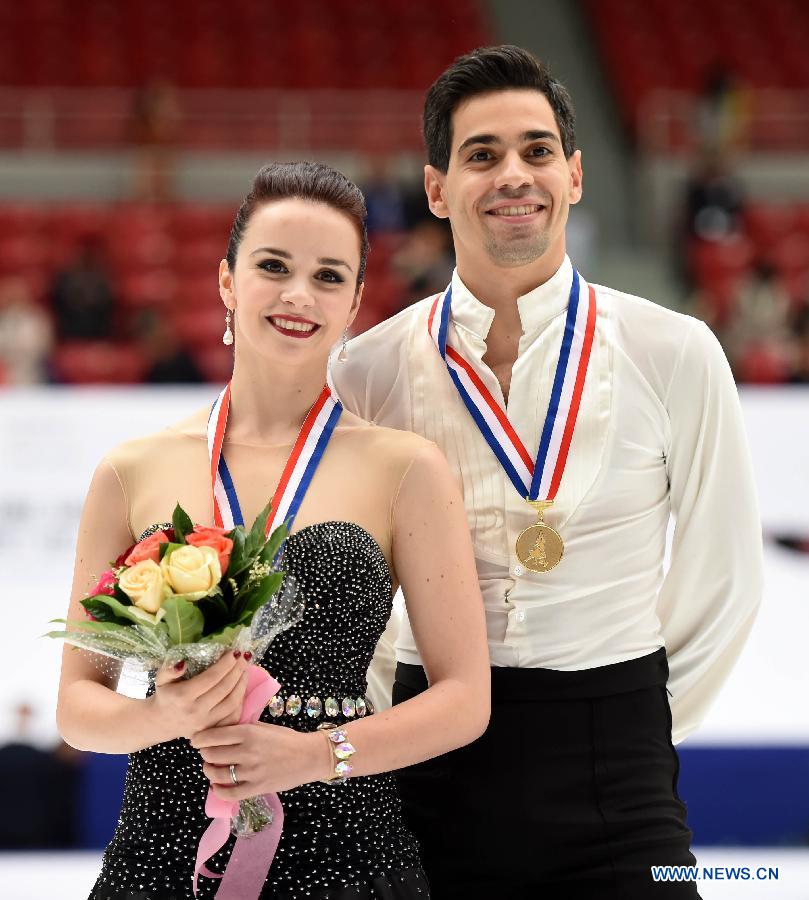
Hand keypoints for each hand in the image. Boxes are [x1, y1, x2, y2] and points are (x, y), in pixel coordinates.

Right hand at [149, 650, 250, 741]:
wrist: (162, 722)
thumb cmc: (165, 696)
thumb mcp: (161, 679)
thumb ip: (169, 669)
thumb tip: (183, 663)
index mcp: (182, 696)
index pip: (211, 678)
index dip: (225, 664)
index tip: (234, 652)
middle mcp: (195, 711)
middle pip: (224, 689)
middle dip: (237, 670)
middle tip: (244, 657)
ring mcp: (205, 724)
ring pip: (232, 703)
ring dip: (242, 684)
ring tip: (245, 669)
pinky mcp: (212, 731)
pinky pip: (233, 716)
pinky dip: (241, 700)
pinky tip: (242, 686)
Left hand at [191, 723, 331, 799]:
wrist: (308, 756)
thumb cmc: (286, 739)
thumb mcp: (263, 727)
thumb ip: (242, 729)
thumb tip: (219, 732)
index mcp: (249, 732)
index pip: (213, 736)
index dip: (200, 739)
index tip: (196, 740)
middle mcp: (247, 751)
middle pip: (211, 754)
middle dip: (204, 754)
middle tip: (206, 753)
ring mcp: (251, 772)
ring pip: (216, 774)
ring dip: (208, 771)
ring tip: (210, 768)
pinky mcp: (256, 788)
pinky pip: (229, 794)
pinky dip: (218, 791)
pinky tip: (217, 786)